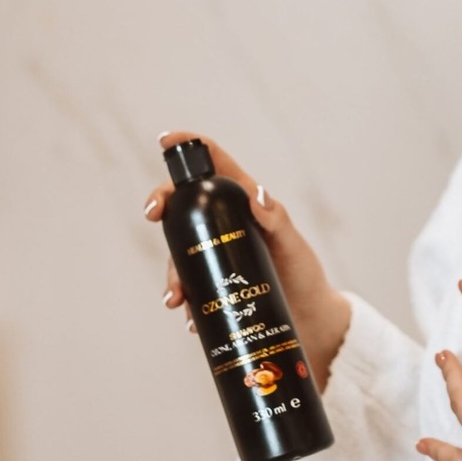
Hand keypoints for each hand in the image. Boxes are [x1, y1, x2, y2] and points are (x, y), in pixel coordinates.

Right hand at [144, 130, 352, 383]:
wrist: (308, 320)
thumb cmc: (304, 275)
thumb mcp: (292, 245)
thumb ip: (277, 220)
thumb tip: (256, 196)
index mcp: (244, 203)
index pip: (213, 165)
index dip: (189, 147)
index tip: (165, 140)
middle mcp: (225, 225)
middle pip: (184, 205)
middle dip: (162, 204)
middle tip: (152, 214)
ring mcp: (216, 254)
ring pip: (180, 251)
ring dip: (171, 271)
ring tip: (176, 297)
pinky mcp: (214, 284)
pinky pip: (189, 287)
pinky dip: (184, 301)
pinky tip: (188, 319)